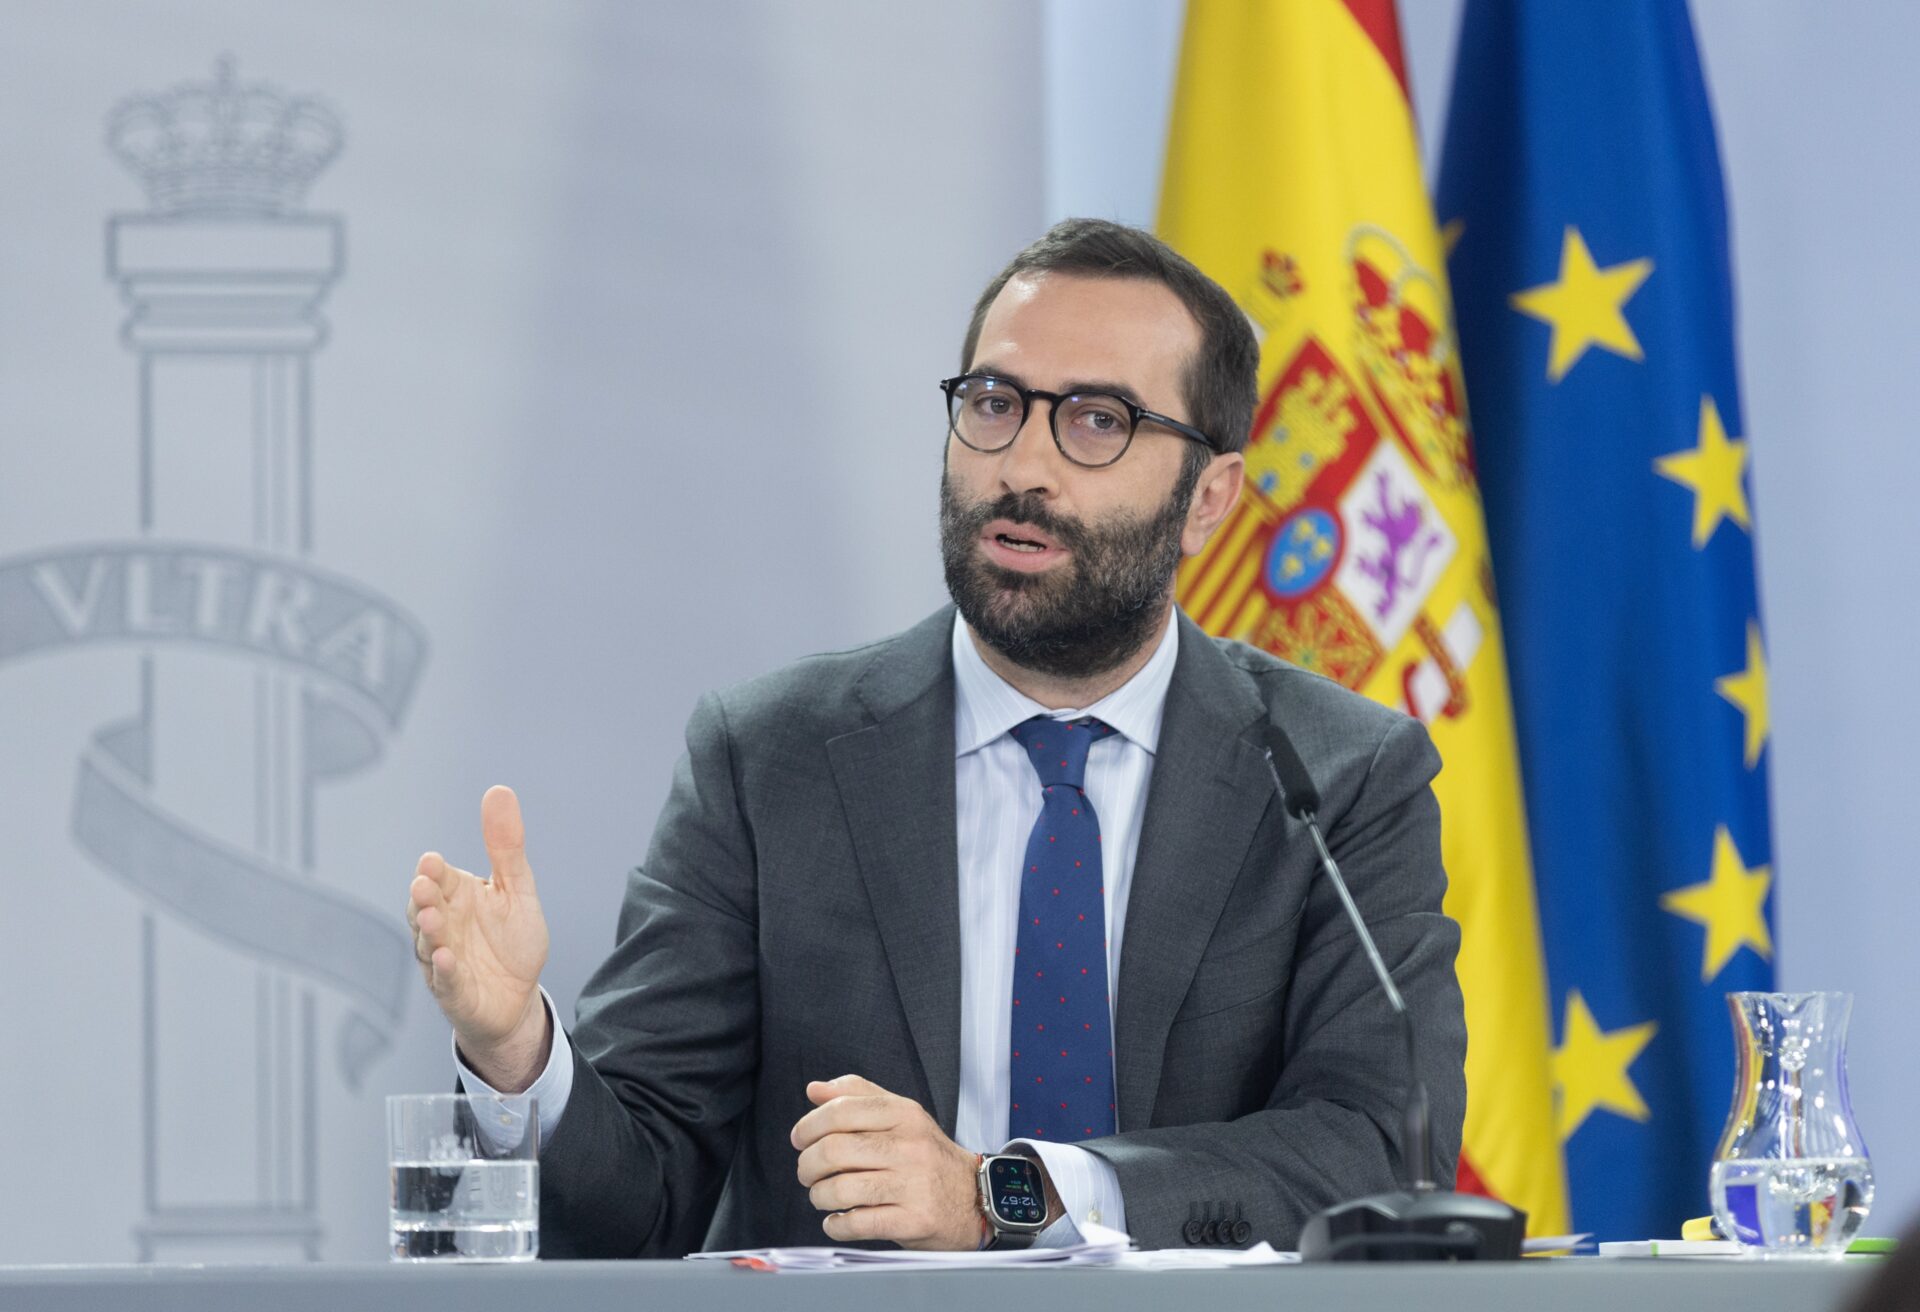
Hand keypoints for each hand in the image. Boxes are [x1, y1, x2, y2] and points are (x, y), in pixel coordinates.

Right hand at [406, 785, 550, 1089]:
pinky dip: (444, 970)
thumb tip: (498, 790)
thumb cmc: (511, 941)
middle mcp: (443, 925)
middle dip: (424, 897)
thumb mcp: (516, 890)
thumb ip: (506, 847)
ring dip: (430, 931)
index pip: (439, 878)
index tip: (432, 862)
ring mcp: (444, 959)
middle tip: (423, 885)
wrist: (518, 998)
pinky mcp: (454, 991)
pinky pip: (446, 980)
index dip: (434, 872)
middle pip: (426, 908)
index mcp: (457, 896)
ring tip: (432, 918)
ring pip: (429, 943)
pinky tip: (445, 958)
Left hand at [791, 1075, 984, 1249]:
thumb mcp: (902, 1115)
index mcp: (905, 1114)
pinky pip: (857, 1223)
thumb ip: (859, 1095)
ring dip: (819, 1195)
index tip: (800, 1138)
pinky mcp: (913, 1220)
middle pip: (834, 1150)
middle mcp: (910, 1146)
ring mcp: (914, 1185)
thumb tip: (815, 1090)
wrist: (975, 1197)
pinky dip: (836, 1224)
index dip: (809, 1125)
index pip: (842, 1110)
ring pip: (841, 1189)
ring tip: (822, 1196)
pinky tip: (837, 1220)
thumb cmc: (929, 1156)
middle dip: (807, 1164)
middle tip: (807, 1171)